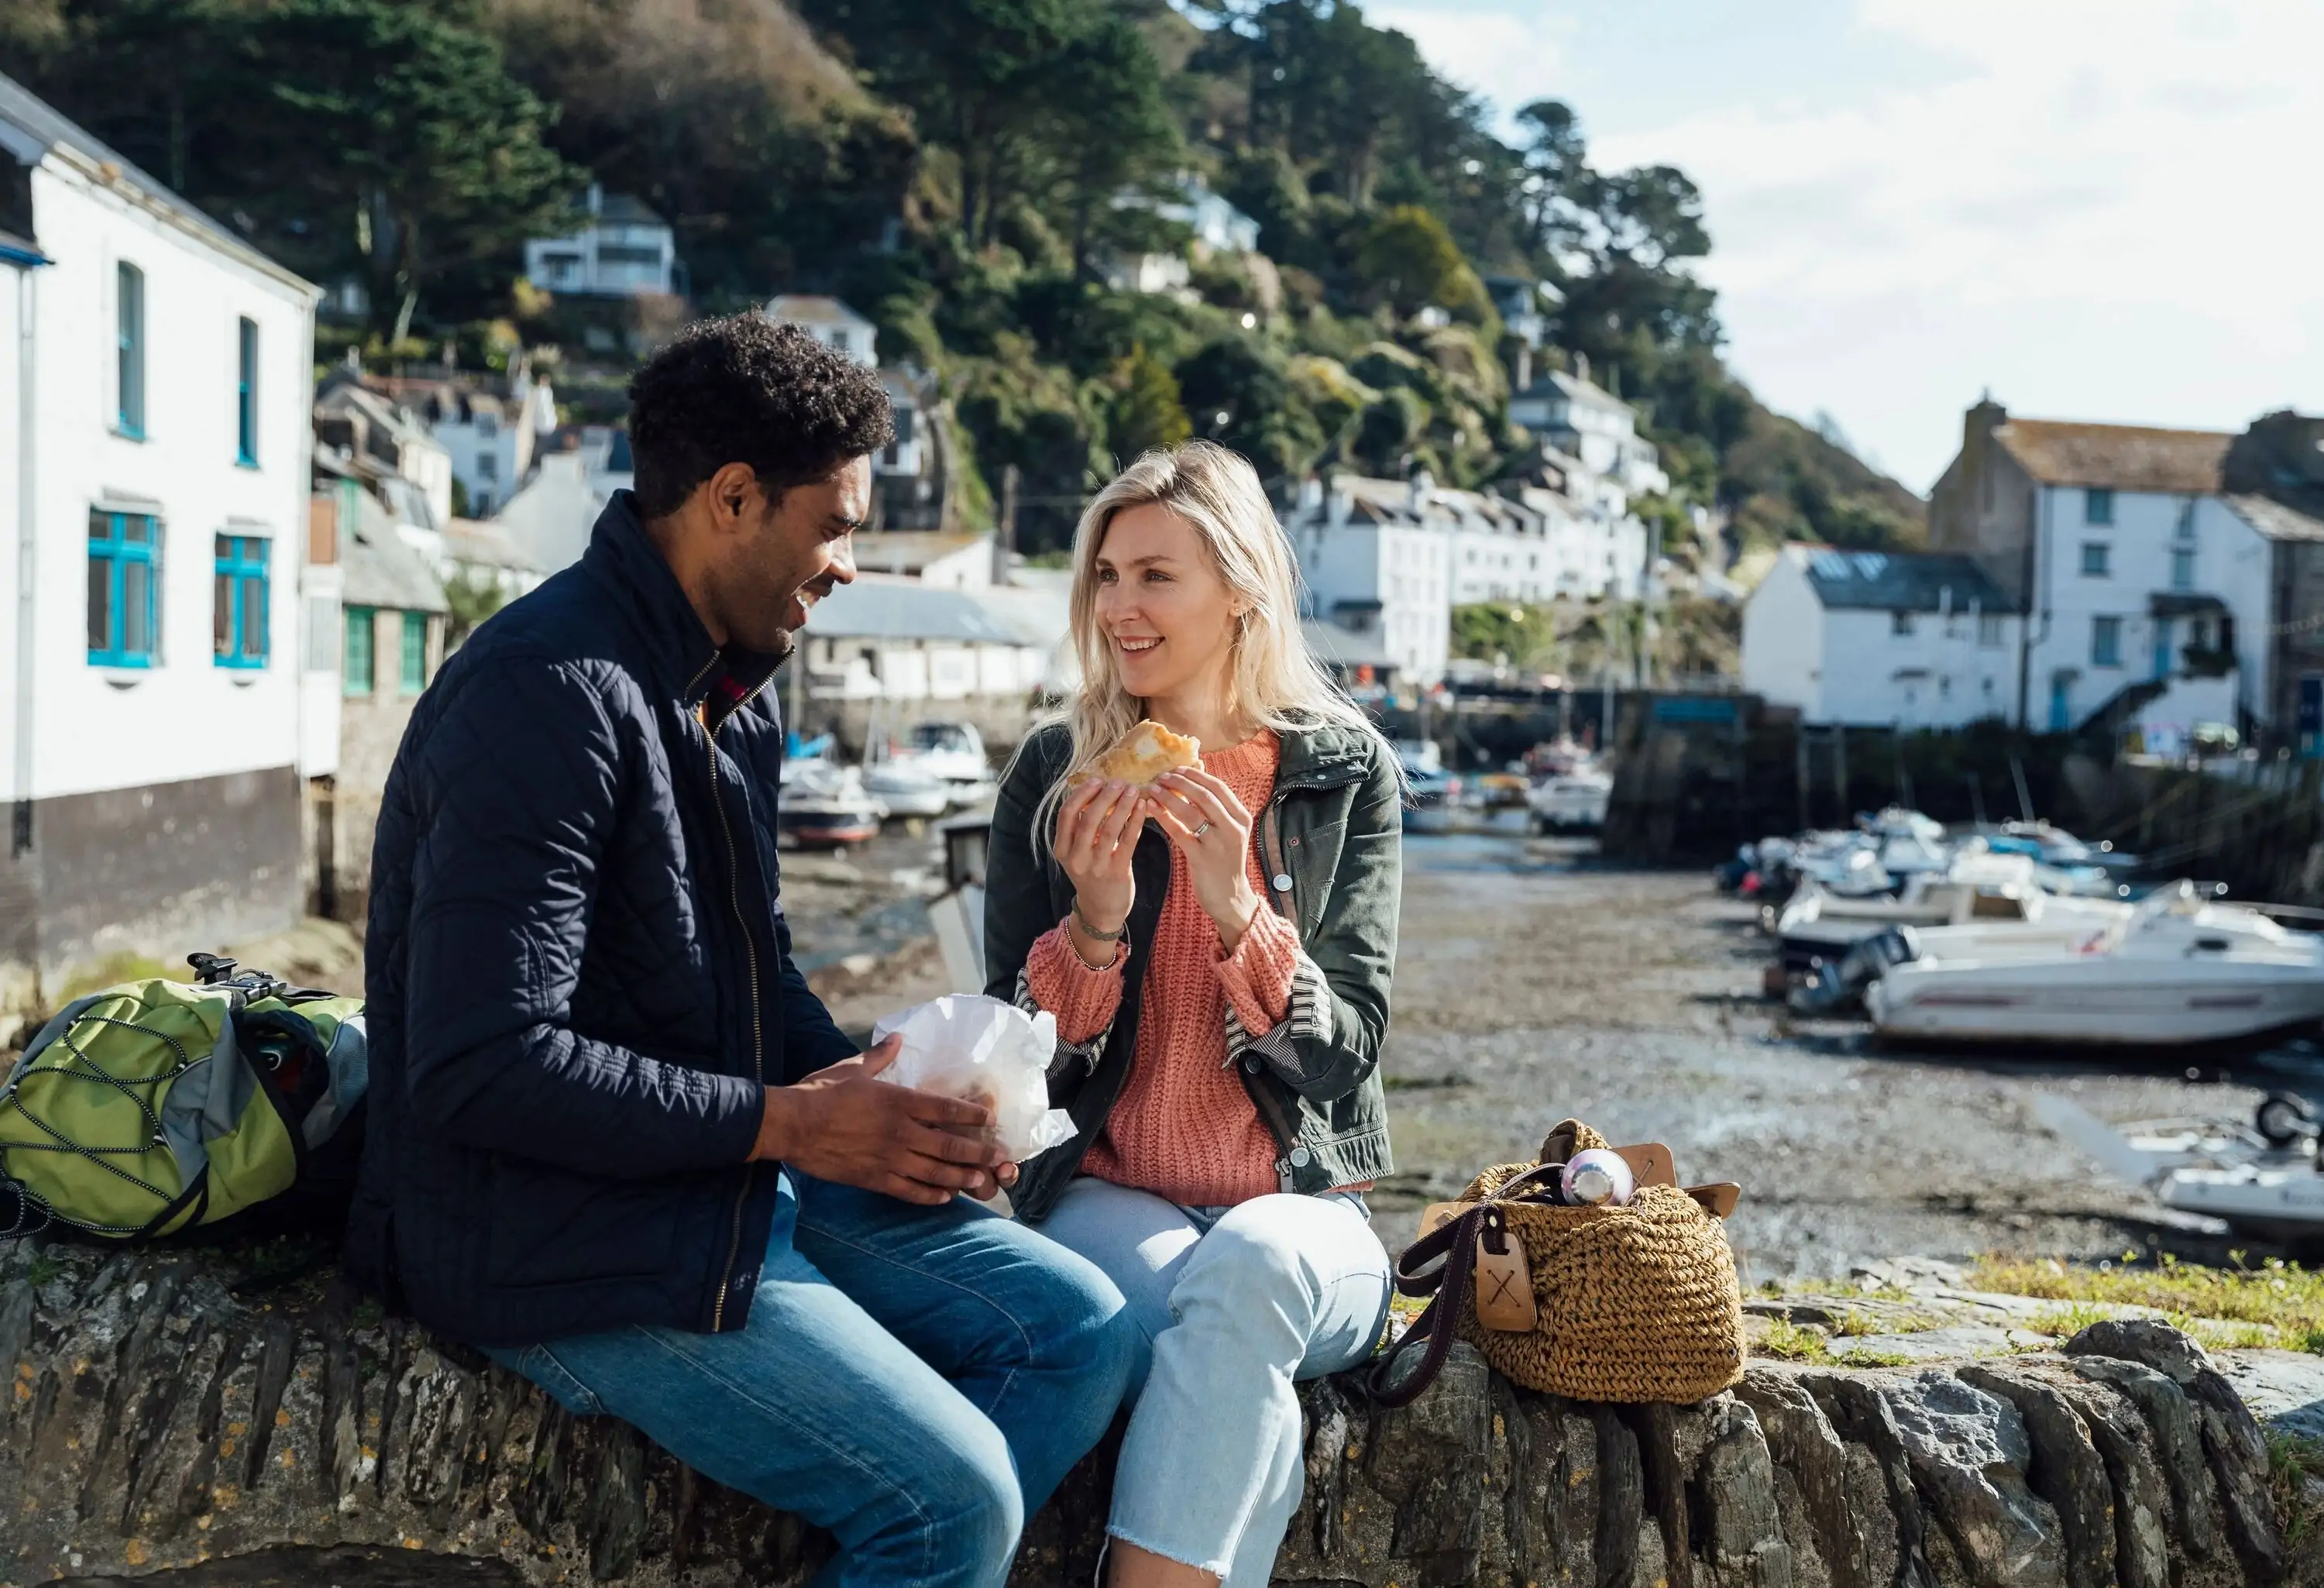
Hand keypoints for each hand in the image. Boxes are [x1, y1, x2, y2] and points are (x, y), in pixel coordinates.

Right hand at [751, 1036, 1014, 1204]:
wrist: (790, 1125)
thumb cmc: (819, 1092)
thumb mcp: (852, 1068)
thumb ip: (880, 1057)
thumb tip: (897, 1038)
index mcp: (898, 1101)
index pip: (946, 1109)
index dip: (972, 1115)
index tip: (988, 1118)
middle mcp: (900, 1132)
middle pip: (950, 1146)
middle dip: (978, 1152)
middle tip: (999, 1157)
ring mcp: (888, 1158)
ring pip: (935, 1172)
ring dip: (962, 1178)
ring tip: (981, 1181)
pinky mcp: (874, 1178)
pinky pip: (910, 1191)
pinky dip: (931, 1196)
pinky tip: (945, 1197)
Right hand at [1054, 777, 1143, 955]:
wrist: (1101, 910)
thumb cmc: (1091, 874)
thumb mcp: (1076, 853)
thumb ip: (1080, 828)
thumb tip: (1096, 791)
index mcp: (1061, 849)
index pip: (1066, 815)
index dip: (1081, 794)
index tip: (1096, 780)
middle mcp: (1075, 858)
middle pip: (1088, 819)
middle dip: (1104, 796)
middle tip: (1119, 782)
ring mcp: (1096, 866)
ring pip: (1109, 828)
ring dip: (1123, 805)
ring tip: (1134, 790)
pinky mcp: (1117, 872)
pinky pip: (1128, 841)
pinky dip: (1135, 821)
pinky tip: (1143, 808)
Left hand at [1150, 766, 1260, 952]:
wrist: (1230, 898)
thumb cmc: (1224, 862)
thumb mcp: (1228, 832)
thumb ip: (1216, 810)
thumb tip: (1193, 782)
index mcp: (1241, 817)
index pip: (1218, 787)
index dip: (1196, 775)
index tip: (1176, 768)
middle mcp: (1233, 828)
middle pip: (1205, 795)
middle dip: (1180, 782)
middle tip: (1160, 776)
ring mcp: (1219, 844)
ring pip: (1191, 812)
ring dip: (1169, 797)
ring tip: (1152, 789)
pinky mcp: (1202, 859)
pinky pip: (1180, 832)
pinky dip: (1164, 817)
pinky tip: (1152, 809)